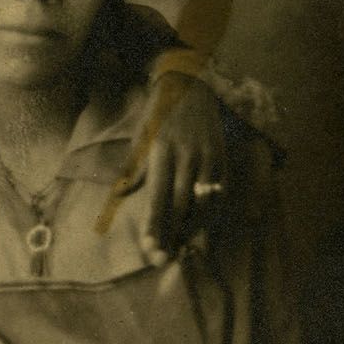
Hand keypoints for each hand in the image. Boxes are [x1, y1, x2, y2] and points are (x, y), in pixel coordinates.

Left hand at [137, 73, 225, 264]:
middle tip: (162, 259)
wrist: (189, 84)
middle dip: (171, 234)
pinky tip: (203, 229)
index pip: (158, 196)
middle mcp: (187, 155)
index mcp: (162, 150)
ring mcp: (208, 156)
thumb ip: (134, 168)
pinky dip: (212, 213)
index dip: (154, 224)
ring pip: (203, 202)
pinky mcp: (222, 156)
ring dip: (192, 229)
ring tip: (181, 249)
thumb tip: (120, 197)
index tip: (149, 248)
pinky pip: (219, 192)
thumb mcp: (141, 136)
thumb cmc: (158, 114)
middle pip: (181, 204)